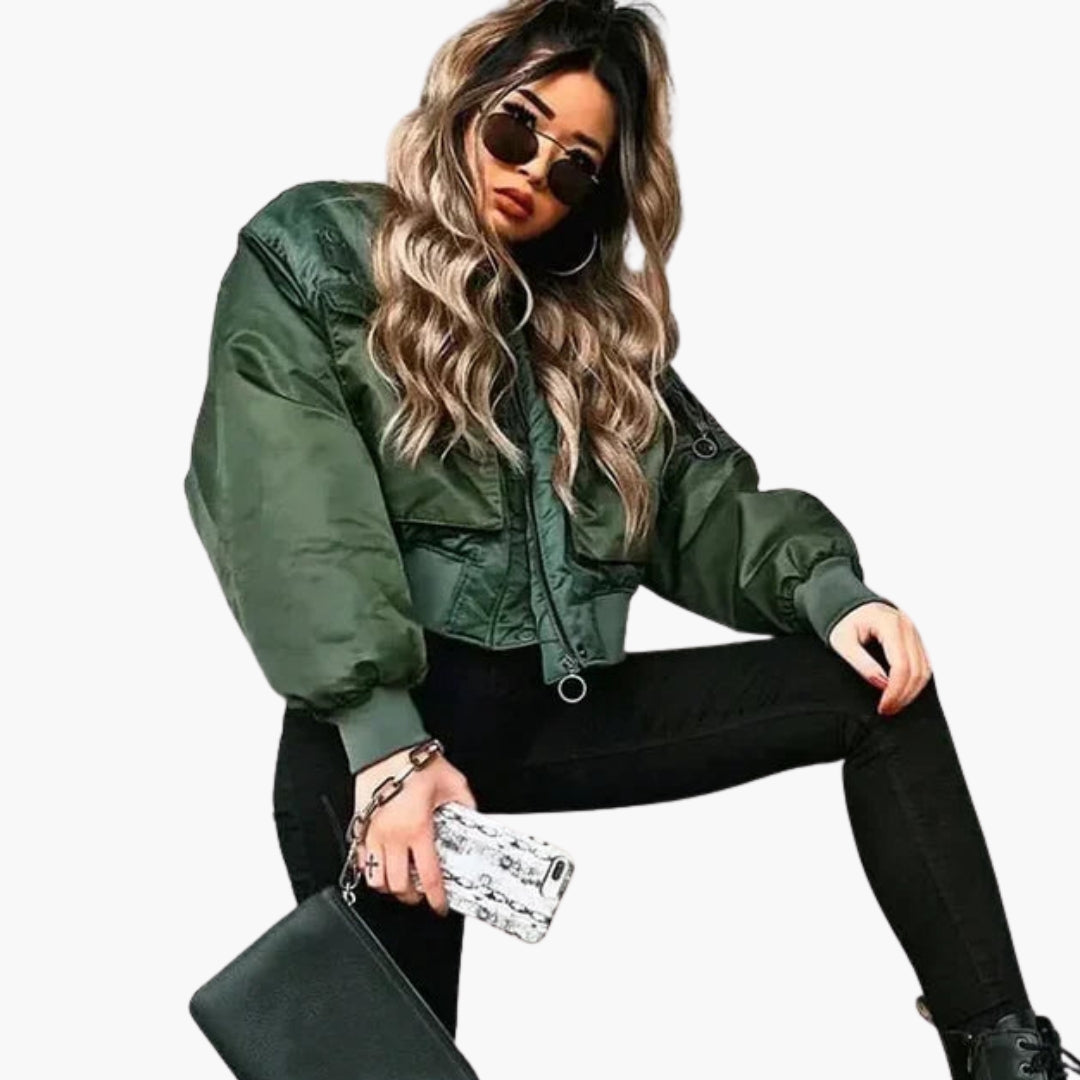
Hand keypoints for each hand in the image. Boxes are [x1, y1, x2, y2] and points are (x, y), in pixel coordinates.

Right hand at [352, 745, 477, 916]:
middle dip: (412, 897)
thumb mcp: (453, 783)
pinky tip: (383, 865)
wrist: (386, 747)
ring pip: (376, 879)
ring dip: (390, 887)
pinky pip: (361, 862)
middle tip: (422, 893)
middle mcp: (393, 836)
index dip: (436, 897)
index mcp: (418, 828)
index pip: (428, 876)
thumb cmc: (414, 762)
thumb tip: (474, 820)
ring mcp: (373, 834)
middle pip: (398, 886)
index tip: (440, 906)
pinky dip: (371, 871)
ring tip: (401, 882)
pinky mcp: (360, 828)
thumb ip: (466, 805)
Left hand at [828, 601, 931, 716]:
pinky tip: (902, 693)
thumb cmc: (843, 621)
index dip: (895, 690)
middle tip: (887, 709)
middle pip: (917, 670)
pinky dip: (916, 681)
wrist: (847, 604)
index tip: (883, 706)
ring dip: (912, 691)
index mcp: (890, 624)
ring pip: (925, 669)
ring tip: (894, 704)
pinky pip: (924, 664)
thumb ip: (861, 662)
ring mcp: (914, 632)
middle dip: (904, 695)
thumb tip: (882, 684)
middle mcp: (907, 626)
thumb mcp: (842, 642)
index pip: (901, 665)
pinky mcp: (915, 638)